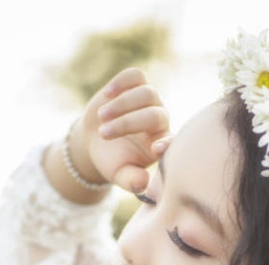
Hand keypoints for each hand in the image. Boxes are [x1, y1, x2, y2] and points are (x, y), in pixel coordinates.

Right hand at [70, 68, 170, 193]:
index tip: (155, 150)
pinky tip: (107, 94)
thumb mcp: (121, 175)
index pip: (171, 142)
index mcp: (161, 144)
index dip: (166, 144)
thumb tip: (142, 184)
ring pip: (146, 93)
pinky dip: (122, 82)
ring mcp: (150, 100)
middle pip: (154, 115)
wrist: (97, 140)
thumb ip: (132, 182)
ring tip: (102, 117)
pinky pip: (136, 76)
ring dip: (122, 105)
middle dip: (127, 124)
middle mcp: (160, 121)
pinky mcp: (136, 85)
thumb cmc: (113, 161)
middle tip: (104, 134)